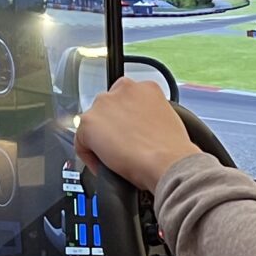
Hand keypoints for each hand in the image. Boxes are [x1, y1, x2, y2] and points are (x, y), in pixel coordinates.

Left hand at [74, 79, 197, 191]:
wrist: (168, 162)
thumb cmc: (173, 150)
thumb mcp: (167, 120)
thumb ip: (149, 116)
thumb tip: (140, 128)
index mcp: (146, 88)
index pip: (126, 99)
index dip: (126, 119)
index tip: (129, 132)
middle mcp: (124, 89)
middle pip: (107, 108)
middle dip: (111, 127)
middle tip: (121, 146)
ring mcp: (104, 104)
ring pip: (93, 123)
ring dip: (100, 140)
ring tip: (113, 158)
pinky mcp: (89, 123)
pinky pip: (81, 143)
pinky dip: (90, 157)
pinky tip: (104, 167)